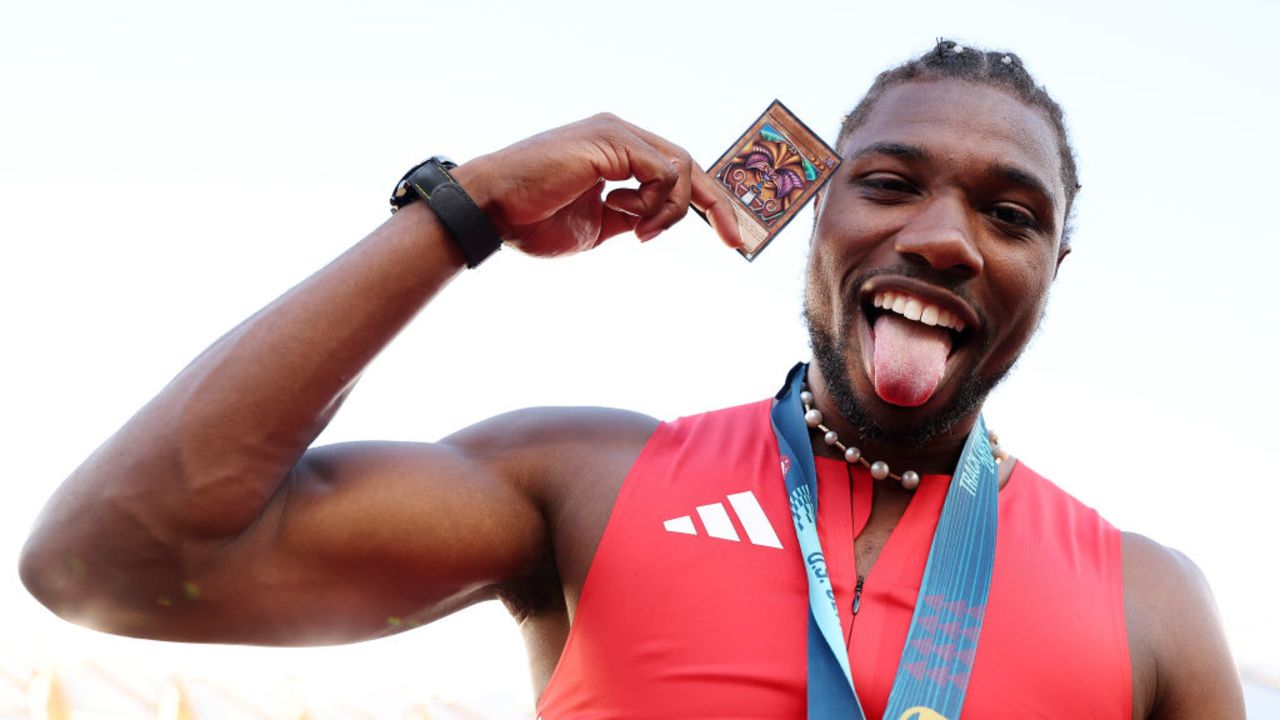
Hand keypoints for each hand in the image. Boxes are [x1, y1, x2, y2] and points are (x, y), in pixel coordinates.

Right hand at [453, 113, 742, 255]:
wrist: (491, 210)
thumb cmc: (529, 220)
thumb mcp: (594, 228)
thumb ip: (626, 220)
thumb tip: (650, 225)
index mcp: (617, 152)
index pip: (676, 172)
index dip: (706, 204)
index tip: (729, 238)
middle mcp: (620, 135)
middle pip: (689, 165)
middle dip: (717, 205)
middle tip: (734, 242)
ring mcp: (616, 134)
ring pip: (680, 169)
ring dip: (669, 211)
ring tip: (638, 231)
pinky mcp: (611, 140)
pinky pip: (664, 171)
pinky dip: (656, 201)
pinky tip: (625, 215)